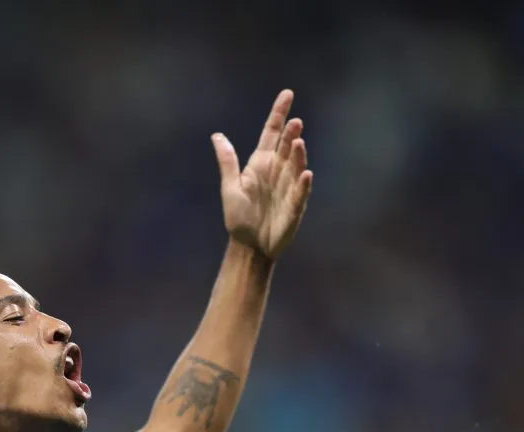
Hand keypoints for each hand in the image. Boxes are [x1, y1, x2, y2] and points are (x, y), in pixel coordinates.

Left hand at [211, 90, 312, 259]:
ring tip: (298, 142)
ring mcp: (288, 187)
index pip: (272, 133)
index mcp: (261, 164)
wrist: (249, 245)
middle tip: (295, 122)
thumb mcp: (229, 187)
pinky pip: (300, 193)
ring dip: (298, 155)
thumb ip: (227, 162)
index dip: (279, 114)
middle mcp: (277, 171)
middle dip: (291, 134)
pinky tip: (306, 174)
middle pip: (287, 147)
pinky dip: (303, 184)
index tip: (288, 94)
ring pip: (296, 166)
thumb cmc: (239, 217)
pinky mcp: (294, 206)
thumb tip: (217, 135)